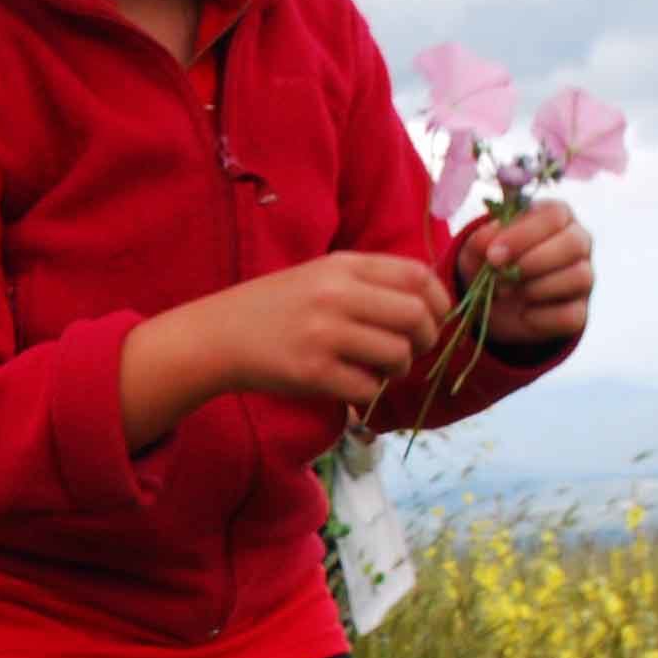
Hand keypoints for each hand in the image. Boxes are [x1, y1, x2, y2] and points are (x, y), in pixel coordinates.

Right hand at [202, 249, 450, 408]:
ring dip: (398, 369)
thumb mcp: (322, 276)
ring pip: (397, 354)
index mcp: (343, 266)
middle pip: (415, 315)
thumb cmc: (277, 308)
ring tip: (378, 370)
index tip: (433, 319)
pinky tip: (353, 385)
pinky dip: (370, 392)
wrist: (219, 335)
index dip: (438, 301)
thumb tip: (427, 303)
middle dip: (426, 339)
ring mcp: (324, 334)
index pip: (418, 276)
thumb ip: (370, 281)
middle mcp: (336, 295)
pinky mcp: (312, 372)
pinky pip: (368, 387)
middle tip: (411, 351)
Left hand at [461, 201, 595, 351]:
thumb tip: (489, 243)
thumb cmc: (493, 262)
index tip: (493, 255)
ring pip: (580, 277)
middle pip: (575, 243)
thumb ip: (482, 240)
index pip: (555, 216)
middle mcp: (578, 242)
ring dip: (537, 288)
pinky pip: (572, 315)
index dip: (523, 236)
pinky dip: (542, 318)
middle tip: (501, 277)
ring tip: (510, 293)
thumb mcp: (479, 248)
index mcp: (556, 216)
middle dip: (533, 262)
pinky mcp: (579, 311)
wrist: (494, 302)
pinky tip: (523, 314)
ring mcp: (584, 277)